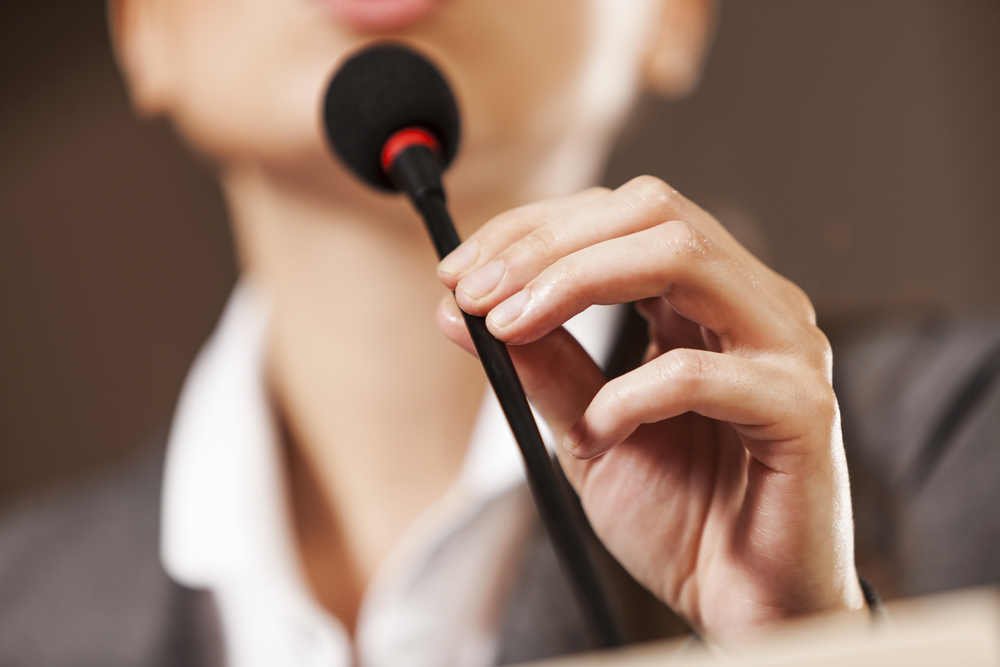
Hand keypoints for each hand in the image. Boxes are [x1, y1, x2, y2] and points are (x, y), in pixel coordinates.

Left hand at [435, 176, 864, 642]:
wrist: (745, 606)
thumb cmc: (681, 516)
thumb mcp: (586, 430)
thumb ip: (539, 365)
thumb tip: (458, 310)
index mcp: (705, 301)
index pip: (622, 215)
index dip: (535, 229)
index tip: (459, 270)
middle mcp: (752, 305)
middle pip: (653, 212)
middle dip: (548, 243)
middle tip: (476, 292)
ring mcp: (785, 349)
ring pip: (683, 257)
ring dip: (577, 282)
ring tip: (511, 328)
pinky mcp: (801, 409)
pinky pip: (704, 374)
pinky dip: (630, 394)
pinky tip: (597, 430)